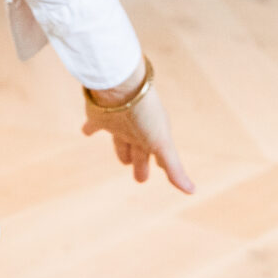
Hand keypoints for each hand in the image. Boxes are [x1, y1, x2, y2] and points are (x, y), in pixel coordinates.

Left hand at [81, 77, 194, 193]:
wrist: (121, 85)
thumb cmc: (145, 113)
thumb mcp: (161, 143)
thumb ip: (173, 167)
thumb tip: (192, 192)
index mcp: (152, 136)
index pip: (158, 154)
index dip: (161, 164)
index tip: (162, 170)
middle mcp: (136, 130)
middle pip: (139, 151)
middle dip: (140, 163)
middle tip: (140, 179)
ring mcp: (117, 123)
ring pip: (120, 140)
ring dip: (121, 149)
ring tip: (123, 159)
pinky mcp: (98, 116)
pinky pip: (93, 125)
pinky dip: (89, 129)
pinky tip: (85, 131)